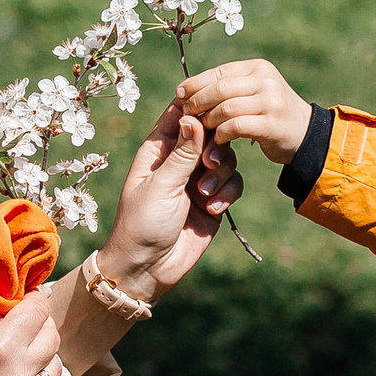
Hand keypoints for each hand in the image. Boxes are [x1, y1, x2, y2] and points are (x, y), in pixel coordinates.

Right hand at [0, 290, 61, 375]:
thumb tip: (3, 298)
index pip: (38, 311)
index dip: (36, 298)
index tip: (30, 297)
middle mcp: (16, 373)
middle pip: (52, 338)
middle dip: (43, 324)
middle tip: (30, 323)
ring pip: (54, 369)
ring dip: (43, 357)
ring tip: (28, 354)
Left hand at [93, 103, 240, 301]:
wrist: (148, 267)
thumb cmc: (142, 223)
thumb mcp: (161, 185)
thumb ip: (182, 152)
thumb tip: (192, 116)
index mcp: (158, 148)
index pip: (180, 114)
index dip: (198, 108)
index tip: (212, 112)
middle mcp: (179, 159)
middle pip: (211, 133)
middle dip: (216, 147)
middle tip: (209, 162)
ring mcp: (197, 179)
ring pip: (226, 158)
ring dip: (220, 175)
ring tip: (204, 196)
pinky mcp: (213, 199)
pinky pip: (232, 183)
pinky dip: (227, 194)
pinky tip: (213, 210)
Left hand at [175, 60, 313, 165]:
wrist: (305, 135)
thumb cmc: (269, 114)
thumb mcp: (253, 92)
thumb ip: (227, 88)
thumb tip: (186, 89)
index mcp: (258, 68)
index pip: (219, 72)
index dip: (196, 83)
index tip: (179, 94)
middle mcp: (266, 80)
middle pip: (220, 89)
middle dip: (198, 102)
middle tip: (187, 115)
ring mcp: (271, 101)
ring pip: (225, 108)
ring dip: (208, 120)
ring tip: (201, 129)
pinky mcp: (272, 124)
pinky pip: (235, 127)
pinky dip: (221, 134)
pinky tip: (216, 140)